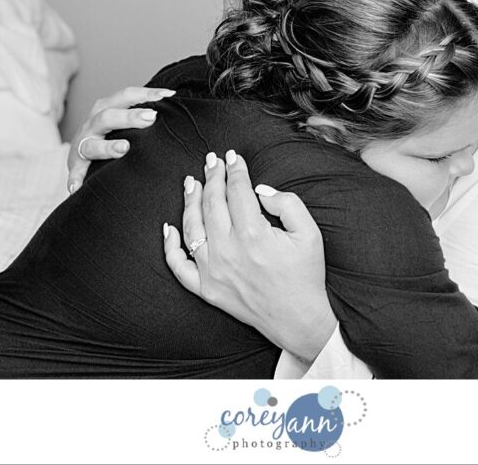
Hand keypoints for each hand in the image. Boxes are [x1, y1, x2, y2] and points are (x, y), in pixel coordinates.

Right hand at [66, 86, 175, 192]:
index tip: (168, 94)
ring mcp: (83, 145)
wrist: (81, 155)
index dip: (146, 94)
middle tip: (152, 117)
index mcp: (105, 109)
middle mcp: (92, 124)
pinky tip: (78, 188)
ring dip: (107, 147)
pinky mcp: (76, 166)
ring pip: (92, 145)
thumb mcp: (122, 120)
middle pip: (108, 116)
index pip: (125, 96)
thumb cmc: (111, 135)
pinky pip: (75, 173)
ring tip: (124, 148)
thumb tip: (175, 102)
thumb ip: (142, 114)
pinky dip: (75, 180)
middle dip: (129, 116)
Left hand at [163, 150, 337, 363]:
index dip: (235, 170)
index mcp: (253, 234)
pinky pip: (178, 266)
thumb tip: (259, 190)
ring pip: (191, 227)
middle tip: (211, 161)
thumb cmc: (305, 276)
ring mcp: (212, 271)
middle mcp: (228, 251)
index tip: (233, 157)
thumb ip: (287, 204)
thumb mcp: (309, 233)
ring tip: (192, 183)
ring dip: (190, 201)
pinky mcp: (205, 289)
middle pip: (212, 203)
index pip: (237, 191)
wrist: (299, 320)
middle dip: (212, 177)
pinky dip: (170, 246)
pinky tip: (168, 227)